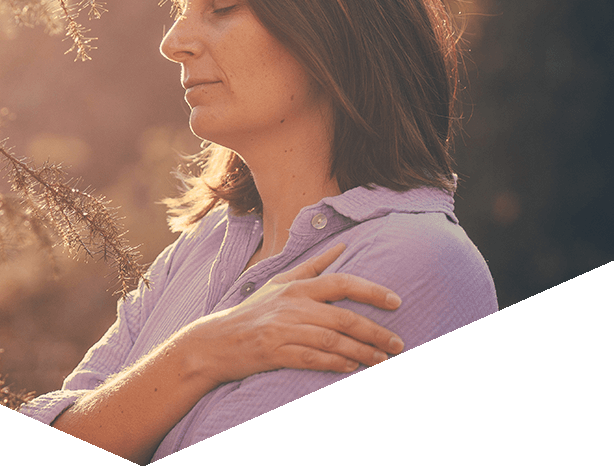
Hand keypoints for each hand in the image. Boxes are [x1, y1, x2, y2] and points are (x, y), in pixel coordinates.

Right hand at [186, 243, 403, 384]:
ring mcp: (282, 330)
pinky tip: (352, 367)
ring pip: (332, 340)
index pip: (341, 283)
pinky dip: (336, 364)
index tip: (396, 301)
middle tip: (398, 343)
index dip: (371, 291)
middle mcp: (291, 306)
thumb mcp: (279, 284)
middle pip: (343, 316)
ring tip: (382, 360)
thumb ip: (312, 266)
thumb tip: (342, 246)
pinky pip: (313, 359)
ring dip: (362, 352)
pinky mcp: (275, 353)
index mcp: (296, 287)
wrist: (215, 342)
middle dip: (375, 331)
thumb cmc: (251, 312)